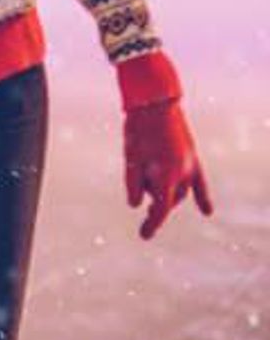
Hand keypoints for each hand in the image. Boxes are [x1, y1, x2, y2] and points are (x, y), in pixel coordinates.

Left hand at [124, 99, 212, 240]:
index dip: (152, 224)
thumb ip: (133, 184)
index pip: (160, 208)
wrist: (155, 103)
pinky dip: (202, 197)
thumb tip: (135, 206)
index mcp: (166, 175)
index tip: (144, 236)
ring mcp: (191, 165)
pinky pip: (200, 182)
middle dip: (157, 204)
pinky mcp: (193, 157)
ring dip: (168, 195)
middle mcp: (183, 174)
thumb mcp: (131, 158)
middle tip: (145, 209)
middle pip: (170, 198)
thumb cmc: (138, 130)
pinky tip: (207, 212)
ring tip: (151, 187)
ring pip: (181, 190)